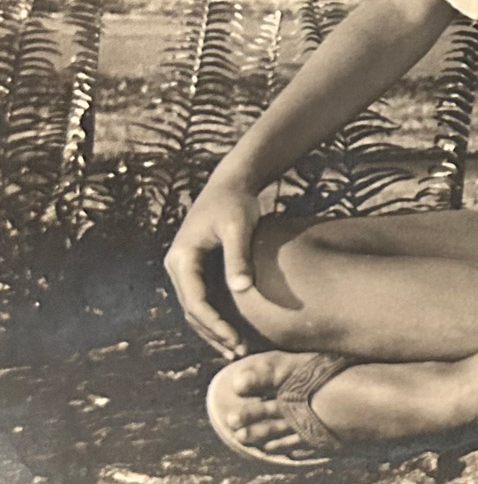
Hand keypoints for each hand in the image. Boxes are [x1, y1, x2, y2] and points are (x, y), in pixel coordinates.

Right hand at [163, 172, 260, 358]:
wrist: (230, 185)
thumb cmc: (235, 203)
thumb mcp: (239, 227)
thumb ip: (238, 257)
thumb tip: (242, 290)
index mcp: (182, 258)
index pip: (195, 301)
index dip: (215, 324)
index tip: (235, 340)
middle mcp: (176, 266)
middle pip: (192, 310)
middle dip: (213, 333)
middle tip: (239, 351)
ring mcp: (183, 269)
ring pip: (194, 309)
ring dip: (212, 330)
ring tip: (235, 349)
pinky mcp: (195, 269)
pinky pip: (201, 299)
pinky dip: (214, 316)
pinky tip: (231, 330)